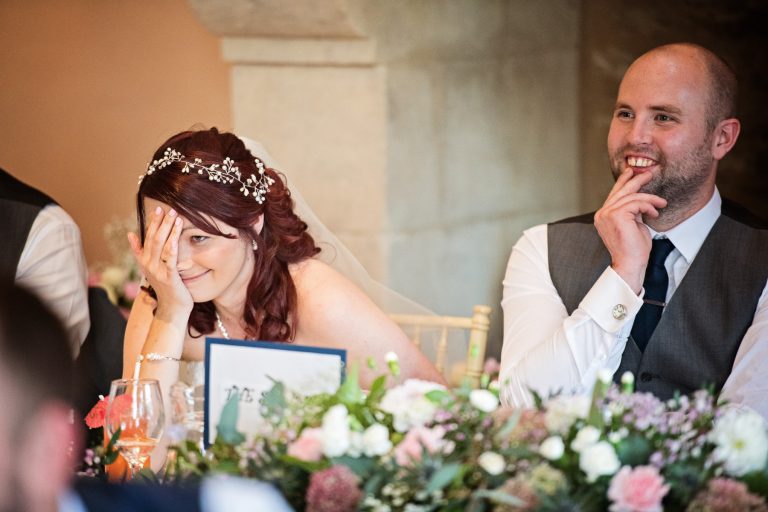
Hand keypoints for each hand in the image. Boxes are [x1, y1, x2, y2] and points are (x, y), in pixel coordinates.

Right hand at [127, 206, 192, 320]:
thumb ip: (139, 251)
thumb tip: (130, 233)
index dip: (152, 223)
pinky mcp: (169, 277)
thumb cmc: (166, 287)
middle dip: (161, 222)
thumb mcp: (151, 268)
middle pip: (154, 238)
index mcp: (144, 261)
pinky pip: (170, 257)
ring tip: (176, 216)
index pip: (147, 237)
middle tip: (168, 208)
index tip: (157, 209)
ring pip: (161, 245)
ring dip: (168, 229)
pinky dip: (173, 244)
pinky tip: (177, 234)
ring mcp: (158, 271)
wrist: (172, 309)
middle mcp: (148, 264)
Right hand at [594, 169, 666, 292]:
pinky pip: (636, 203)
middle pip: (620, 191)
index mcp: (603, 216)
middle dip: (636, 180)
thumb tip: (640, 201)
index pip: (614, 194)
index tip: (633, 173)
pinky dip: (649, 206)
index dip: (623, 182)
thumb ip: (632, 212)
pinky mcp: (616, 215)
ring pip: (632, 196)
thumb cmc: (633, 249)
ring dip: (650, 198)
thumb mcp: (633, 225)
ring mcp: (607, 214)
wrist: (630, 263)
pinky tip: (655, 213)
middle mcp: (602, 213)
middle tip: (649, 173)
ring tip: (661, 203)